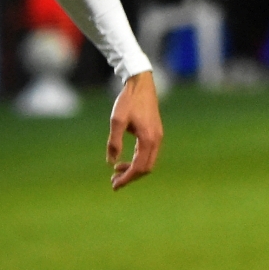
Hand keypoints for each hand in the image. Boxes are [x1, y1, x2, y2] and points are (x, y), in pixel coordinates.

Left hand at [107, 70, 162, 189]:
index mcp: (148, 139)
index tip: (115, 185)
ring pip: (147, 162)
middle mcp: (156, 140)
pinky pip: (148, 154)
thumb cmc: (128, 100)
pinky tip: (124, 160)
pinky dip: (137, 160)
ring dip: (133, 169)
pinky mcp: (155, 133)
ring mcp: (157, 137)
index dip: (127, 178)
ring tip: (116, 171)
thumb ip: (114, 142)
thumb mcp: (117, 121)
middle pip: (145, 168)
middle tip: (113, 181)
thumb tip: (111, 162)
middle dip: (130, 177)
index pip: (139, 167)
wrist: (140, 84)